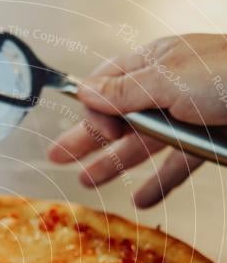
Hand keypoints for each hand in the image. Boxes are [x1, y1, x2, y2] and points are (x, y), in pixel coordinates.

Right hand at [49, 34, 226, 206]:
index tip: (93, 127)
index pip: (108, 84)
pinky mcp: (204, 143)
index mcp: (155, 63)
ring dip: (113, 165)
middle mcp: (167, 89)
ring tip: (87, 182)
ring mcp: (186, 117)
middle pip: (117, 118)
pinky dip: (157, 184)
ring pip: (141, 145)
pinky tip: (140, 199)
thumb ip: (124, 92)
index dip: (93, 107)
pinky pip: (174, 165)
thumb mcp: (168, 80)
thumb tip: (84, 91)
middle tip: (57, 157)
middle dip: (86, 138)